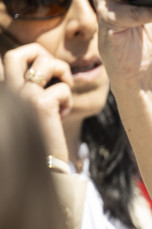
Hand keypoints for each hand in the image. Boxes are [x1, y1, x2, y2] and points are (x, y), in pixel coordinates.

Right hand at [0, 42, 73, 160]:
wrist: (34, 174)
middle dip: (39, 54)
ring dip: (62, 73)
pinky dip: (67, 101)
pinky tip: (61, 118)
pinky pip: (62, 89)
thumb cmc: (31, 148)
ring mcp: (19, 96)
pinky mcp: (39, 105)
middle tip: (53, 74)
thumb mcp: (23, 116)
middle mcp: (3, 91)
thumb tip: (38, 74)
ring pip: (45, 63)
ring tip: (63, 94)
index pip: (2, 64)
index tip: (40, 84)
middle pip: (16, 54)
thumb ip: (23, 96)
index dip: (25, 65)